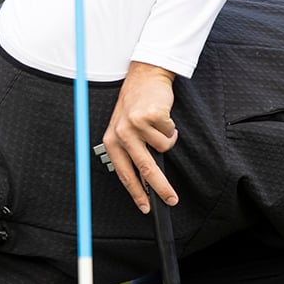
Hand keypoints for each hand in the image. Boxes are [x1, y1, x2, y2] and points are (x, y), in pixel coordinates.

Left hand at [103, 60, 180, 212]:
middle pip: (145, 169)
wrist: (145, 76)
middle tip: (171, 199)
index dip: (137, 193)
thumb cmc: (136, 103)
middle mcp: (121, 134)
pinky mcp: (151, 116)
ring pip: (163, 148)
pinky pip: (170, 134)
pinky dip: (171, 127)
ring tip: (160, 126)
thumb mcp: (124, 127)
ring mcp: (136, 124)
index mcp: (112, 140)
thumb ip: (131, 151)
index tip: (146, 207)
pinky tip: (163, 116)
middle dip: (161, 188)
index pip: (125, 174)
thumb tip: (146, 180)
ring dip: (167, 139)